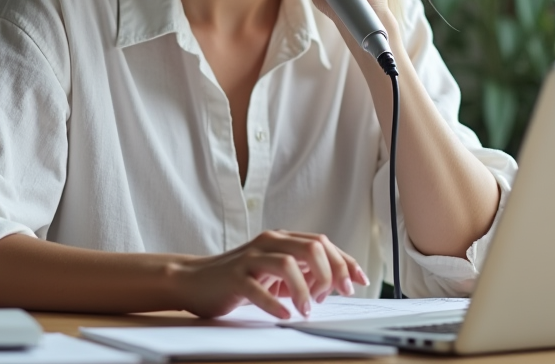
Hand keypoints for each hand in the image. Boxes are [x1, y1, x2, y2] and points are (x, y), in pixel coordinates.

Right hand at [170, 230, 369, 318]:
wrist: (196, 280)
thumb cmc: (241, 278)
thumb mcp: (276, 273)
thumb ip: (303, 272)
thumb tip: (336, 282)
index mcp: (281, 239)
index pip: (322, 243)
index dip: (344, 262)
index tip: (358, 282)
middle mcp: (269, 243)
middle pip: (311, 246)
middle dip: (329, 272)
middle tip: (332, 296)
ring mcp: (251, 258)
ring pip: (288, 263)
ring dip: (304, 290)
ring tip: (306, 309)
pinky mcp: (235, 277)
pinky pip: (258, 288)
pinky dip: (276, 304)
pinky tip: (285, 315)